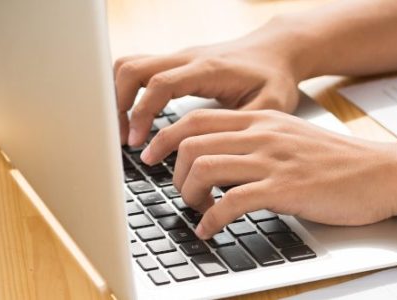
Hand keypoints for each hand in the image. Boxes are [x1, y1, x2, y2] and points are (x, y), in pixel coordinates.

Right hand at [114, 24, 304, 146]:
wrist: (278, 50)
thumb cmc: (275, 78)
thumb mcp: (270, 105)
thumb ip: (240, 126)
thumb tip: (213, 152)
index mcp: (208, 69)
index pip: (160, 84)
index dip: (143, 113)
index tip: (139, 142)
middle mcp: (188, 59)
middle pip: (132, 68)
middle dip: (119, 104)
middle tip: (124, 139)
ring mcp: (179, 58)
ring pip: (130, 65)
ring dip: (119, 96)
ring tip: (126, 132)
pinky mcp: (176, 64)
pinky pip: (140, 70)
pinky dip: (129, 92)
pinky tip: (136, 119)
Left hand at [140, 109, 396, 239]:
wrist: (382, 173)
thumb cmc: (340, 163)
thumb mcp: (292, 138)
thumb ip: (257, 142)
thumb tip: (221, 159)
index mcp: (262, 118)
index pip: (197, 119)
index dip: (166, 138)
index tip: (152, 155)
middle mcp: (262, 133)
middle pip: (191, 141)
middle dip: (172, 170)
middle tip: (176, 191)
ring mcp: (272, 160)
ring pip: (204, 167)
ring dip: (188, 194)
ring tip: (195, 210)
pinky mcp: (284, 189)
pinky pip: (230, 202)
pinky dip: (211, 219)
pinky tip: (211, 229)